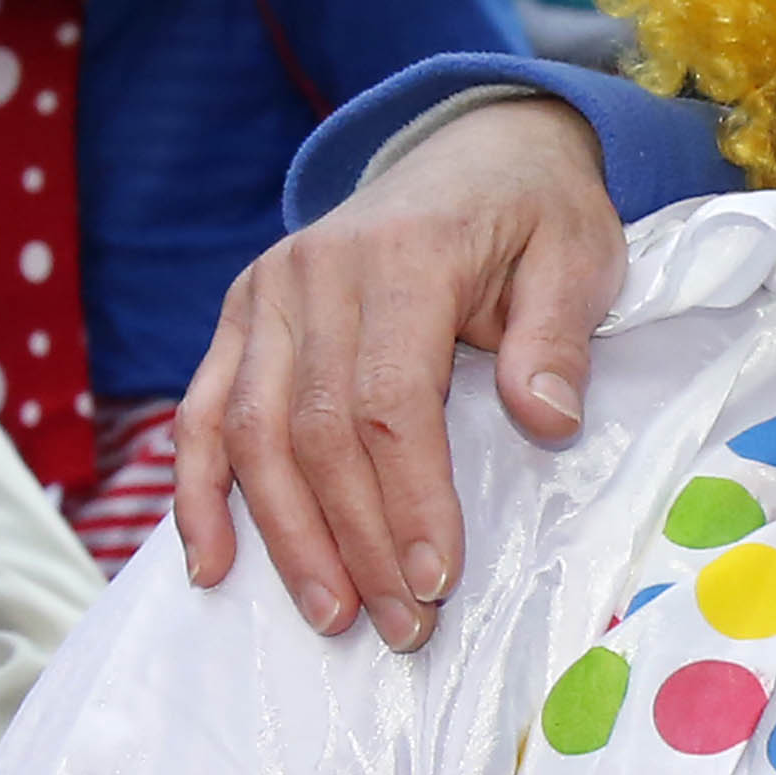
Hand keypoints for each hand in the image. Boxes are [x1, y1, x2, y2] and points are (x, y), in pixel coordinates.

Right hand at [171, 97, 623, 646]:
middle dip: (355, 541)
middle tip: (404, 627)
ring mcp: (264, 295)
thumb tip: (545, 421)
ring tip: (332, 617)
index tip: (438, 579)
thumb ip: (557, 337)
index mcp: (400, 258)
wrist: (473, 147)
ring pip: (248, 433)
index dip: (408, 500)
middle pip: (314, 432)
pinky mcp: (240, 318)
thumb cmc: (534, 216)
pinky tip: (212, 566)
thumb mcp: (578, 257)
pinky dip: (197, 493)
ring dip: (283, 537)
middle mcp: (313, 274)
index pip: (387, 403)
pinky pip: (200, 412)